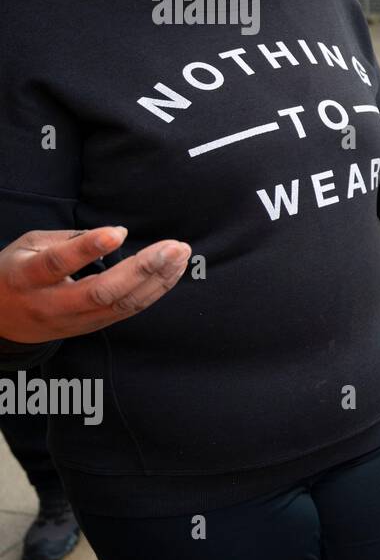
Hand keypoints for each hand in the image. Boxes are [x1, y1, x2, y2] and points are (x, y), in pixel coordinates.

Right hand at [0, 228, 189, 344]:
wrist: (0, 320)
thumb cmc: (16, 272)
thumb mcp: (28, 246)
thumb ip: (66, 239)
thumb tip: (113, 234)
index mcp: (28, 277)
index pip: (58, 264)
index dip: (88, 248)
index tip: (118, 231)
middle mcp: (52, 304)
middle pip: (101, 292)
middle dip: (142, 269)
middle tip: (173, 247)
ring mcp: (74, 321)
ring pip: (122, 305)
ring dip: (158, 280)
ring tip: (181, 254)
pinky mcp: (92, 328)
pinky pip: (128, 311)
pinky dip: (155, 291)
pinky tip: (173, 272)